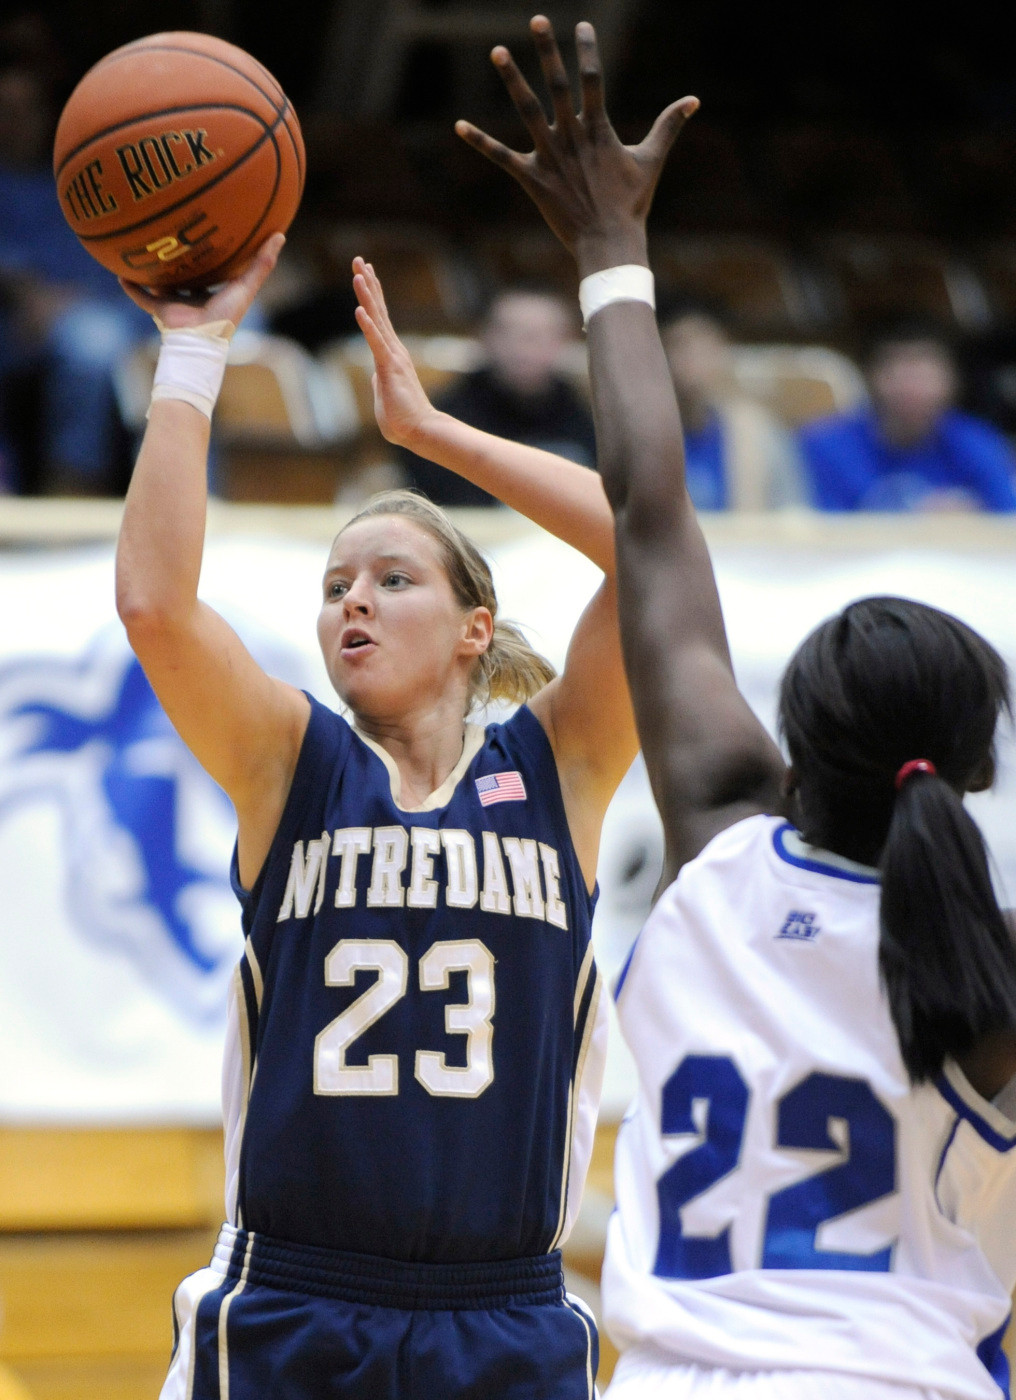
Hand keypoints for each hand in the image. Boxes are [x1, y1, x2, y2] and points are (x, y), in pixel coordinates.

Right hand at [118, 233, 284, 330]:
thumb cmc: (225, 318)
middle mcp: (193, 298)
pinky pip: (141, 297)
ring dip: (153, 270)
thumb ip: (262, 264)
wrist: (200, 341)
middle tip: (173, 235)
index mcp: (213, 294)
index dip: (212, 255)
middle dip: (180, 259)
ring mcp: (175, 304)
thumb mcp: (246, 286)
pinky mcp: (159, 311)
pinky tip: (120, 272)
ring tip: (143, 248)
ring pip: (161, 284)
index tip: (208, 234)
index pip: (212, 271)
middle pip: (185, 275)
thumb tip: (280, 235)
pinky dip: (131, 287)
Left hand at [352, 256, 438, 447]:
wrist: (419, 430)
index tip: (365, 274)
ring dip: (367, 296)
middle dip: (368, 284)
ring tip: (358, 274)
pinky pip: (375, 343)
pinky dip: (366, 326)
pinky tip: (358, 310)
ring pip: (377, 320)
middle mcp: (394, 349)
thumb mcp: (384, 393)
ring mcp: (393, 357)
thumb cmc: (402, 418)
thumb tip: (375, 374)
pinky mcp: (390, 368)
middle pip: (378, 310)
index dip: (371, 295)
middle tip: (360, 260)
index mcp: (390, 354)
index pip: (379, 319)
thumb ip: (379, 380)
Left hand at [455, 15, 697, 274]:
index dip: (586, 50)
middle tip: (537, 19)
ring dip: (512, 79)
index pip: (593, 79)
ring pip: (527, 110)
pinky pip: (501, 157)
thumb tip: (694, 100)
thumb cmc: (631, 204)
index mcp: (599, 129)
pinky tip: (458, 126)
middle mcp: (572, 136)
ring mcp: (550, 156)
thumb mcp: (652, 160)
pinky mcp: (531, 178)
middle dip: (548, 50)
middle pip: (558, 84)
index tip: (580, 25)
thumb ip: (668, 126)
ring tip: (497, 51)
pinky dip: (480, 141)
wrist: (609, 243)